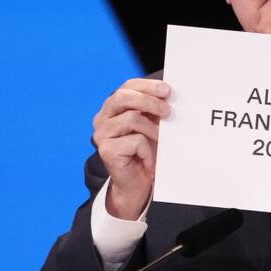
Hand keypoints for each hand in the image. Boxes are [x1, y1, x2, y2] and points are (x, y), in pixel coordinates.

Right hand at [92, 78, 170, 218]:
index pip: (127, 87)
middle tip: (168, 110)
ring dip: (153, 130)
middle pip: (123, 97)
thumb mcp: (150, 126)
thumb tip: (169, 95)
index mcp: (112, 108)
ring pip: (132, 118)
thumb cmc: (145, 152)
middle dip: (149, 101)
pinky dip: (148, 150)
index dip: (147, 86)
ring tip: (160, 142)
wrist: (136, 185)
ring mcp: (101, 134)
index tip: (167, 90)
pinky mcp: (106, 150)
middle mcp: (102, 118)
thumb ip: (154, 110)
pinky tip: (149, 160)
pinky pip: (135, 141)